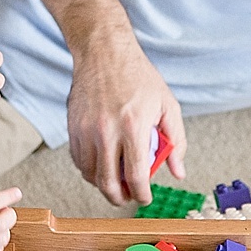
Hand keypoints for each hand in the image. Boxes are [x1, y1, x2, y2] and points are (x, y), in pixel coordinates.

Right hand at [64, 35, 185, 206]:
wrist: (104, 52)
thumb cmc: (138, 76)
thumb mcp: (167, 105)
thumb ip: (176, 141)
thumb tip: (178, 170)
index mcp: (133, 126)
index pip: (136, 175)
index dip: (141, 194)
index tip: (144, 198)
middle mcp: (106, 130)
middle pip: (108, 182)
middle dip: (120, 198)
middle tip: (128, 197)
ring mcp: (86, 129)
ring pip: (90, 174)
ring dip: (103, 185)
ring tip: (116, 182)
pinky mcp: (73, 126)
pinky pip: (78, 160)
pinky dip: (89, 170)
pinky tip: (101, 166)